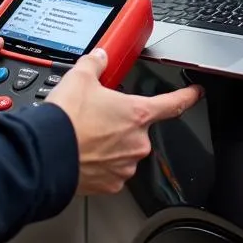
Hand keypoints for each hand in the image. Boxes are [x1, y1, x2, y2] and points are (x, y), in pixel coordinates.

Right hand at [46, 48, 202, 195]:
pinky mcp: (111, 184)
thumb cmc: (67, 119)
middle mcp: (137, 141)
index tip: (196, 94)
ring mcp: (125, 165)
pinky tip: (84, 153)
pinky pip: (111, 170)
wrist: (47, 154)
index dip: (187, 97)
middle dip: (121, 122)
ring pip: (124, 150)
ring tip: (86, 135)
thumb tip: (100, 58)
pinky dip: (100, 163)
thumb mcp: (81, 77)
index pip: (173, 103)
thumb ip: (96, 64)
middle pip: (138, 127)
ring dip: (111, 143)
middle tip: (98, 117)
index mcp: (137, 113)